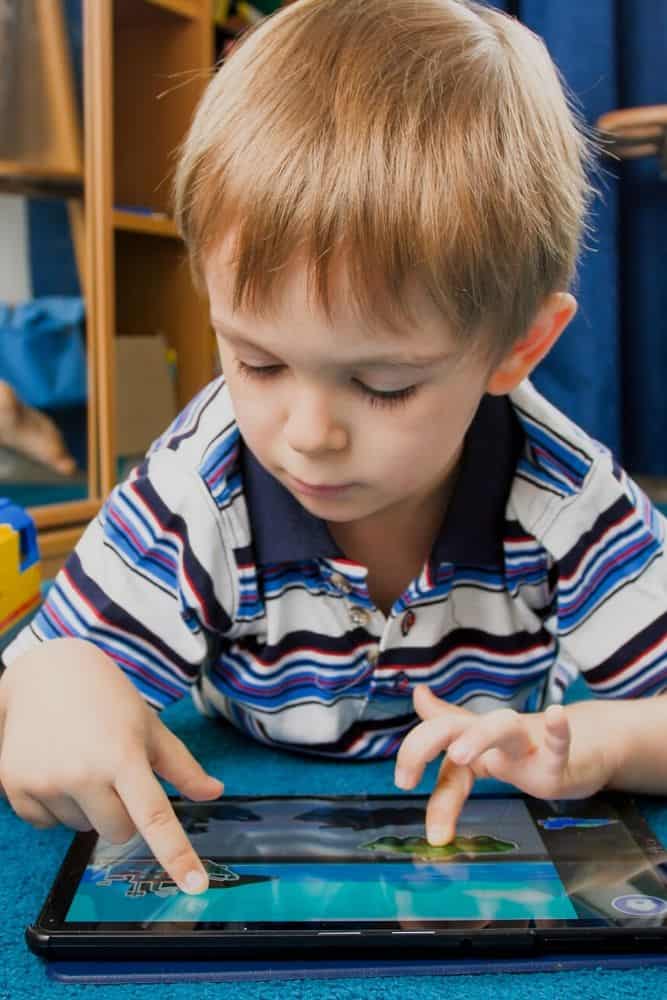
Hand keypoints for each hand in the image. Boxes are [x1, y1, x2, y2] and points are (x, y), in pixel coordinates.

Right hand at [0, 638, 222, 893]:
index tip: (195, 886)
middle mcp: (83, 773)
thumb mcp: (148, 726)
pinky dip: (55, 805)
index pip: (155, 817)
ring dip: (88, 806)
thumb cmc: (107, 698)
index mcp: (123, 756)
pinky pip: (47, 824)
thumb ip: (181, 766)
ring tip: (81, 760)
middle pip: (119, 832)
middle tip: (115, 774)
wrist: (46, 671)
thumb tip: (214, 793)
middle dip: (124, 812)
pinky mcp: (15, 786)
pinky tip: (55, 766)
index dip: (176, 855)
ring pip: (83, 829)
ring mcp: (46, 781)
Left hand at [395, 684, 608, 845]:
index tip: (402, 784)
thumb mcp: (484, 739)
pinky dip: (559, 731)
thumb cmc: (526, 747)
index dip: (414, 759)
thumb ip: (447, 722)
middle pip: (456, 727)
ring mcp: (527, 746)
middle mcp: (495, 738)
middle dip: (426, 744)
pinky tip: (556, 715)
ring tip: (458, 754)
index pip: (434, 742)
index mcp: (473, 740)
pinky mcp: (559, 761)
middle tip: (404, 779)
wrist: (585, 743)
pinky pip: (558, 745)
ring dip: (479, 737)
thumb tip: (418, 693)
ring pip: (503, 728)